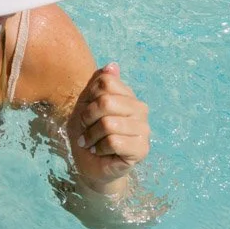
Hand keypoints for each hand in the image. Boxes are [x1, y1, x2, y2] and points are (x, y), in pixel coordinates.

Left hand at [70, 63, 150, 187]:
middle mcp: (140, 109)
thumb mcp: (85, 104)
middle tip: (86, 129)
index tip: (86, 111)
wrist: (89, 163)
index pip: (105, 82)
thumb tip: (112, 65)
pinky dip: (100, 148)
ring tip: (92, 142)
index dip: (88, 98)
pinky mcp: (142, 149)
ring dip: (92, 135)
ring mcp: (144, 129)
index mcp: (127, 95)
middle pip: (106, 102)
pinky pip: (114, 142)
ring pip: (108, 124)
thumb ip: (97, 83)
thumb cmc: (87, 132)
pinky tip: (101, 151)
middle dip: (87, 118)